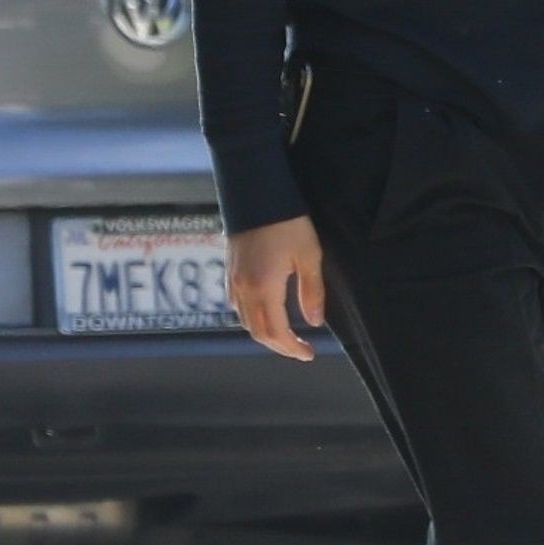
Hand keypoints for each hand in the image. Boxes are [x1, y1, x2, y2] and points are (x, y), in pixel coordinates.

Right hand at [227, 216, 326, 361]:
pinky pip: (236, 305)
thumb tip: (314, 323)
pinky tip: (265, 313)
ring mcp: (233, 279)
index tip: (308, 353)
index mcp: (264, 288)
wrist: (257, 191)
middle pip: (258, 331)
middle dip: (279, 346)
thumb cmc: (287, 222)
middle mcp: (244, 288)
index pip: (276, 332)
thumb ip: (312, 292)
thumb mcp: (309, 255)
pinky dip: (251, 317)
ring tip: (285, 335)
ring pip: (244, 320)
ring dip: (264, 333)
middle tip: (300, 350)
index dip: (292, 348)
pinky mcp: (229, 269)